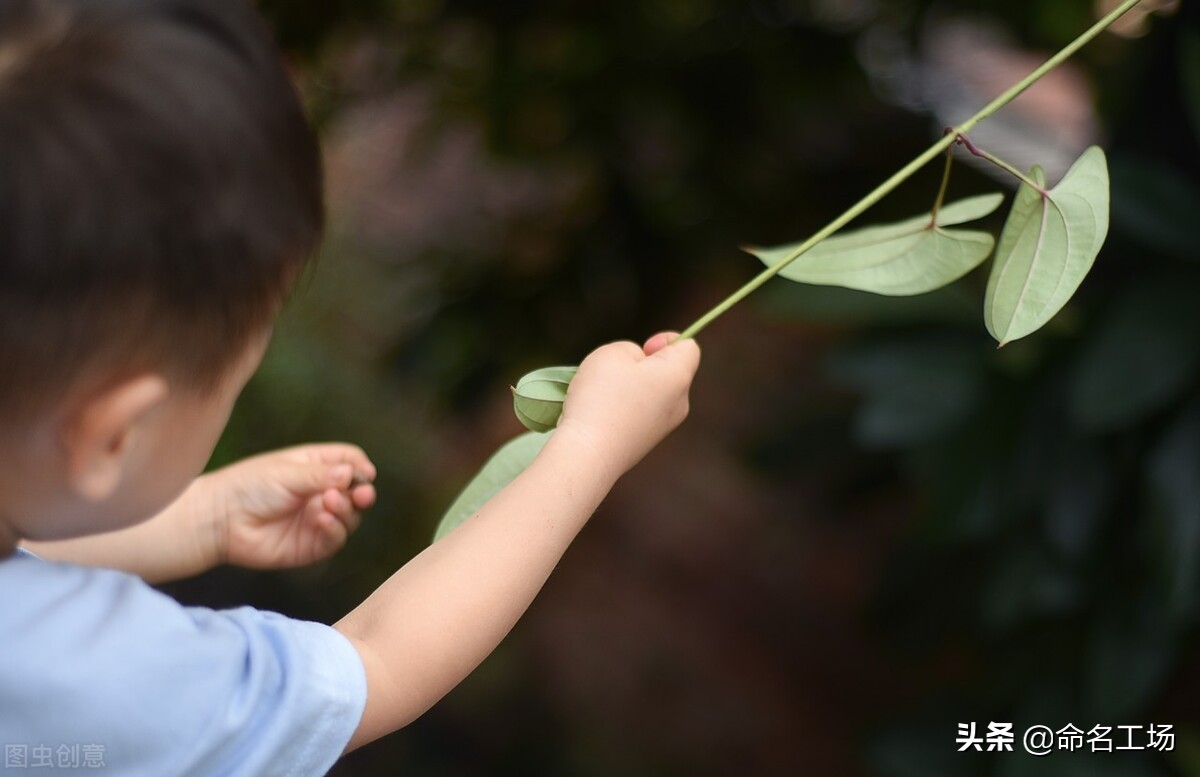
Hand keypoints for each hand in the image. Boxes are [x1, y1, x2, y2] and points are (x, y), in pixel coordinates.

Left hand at [199, 444, 376, 569]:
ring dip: (347, 509)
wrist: (220, 520)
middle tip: (361, 494)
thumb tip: (353, 473)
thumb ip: (322, 475)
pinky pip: (336, 539)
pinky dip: (335, 529)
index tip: (363, 474)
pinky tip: (322, 520)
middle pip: (357, 491)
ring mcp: (317, 519)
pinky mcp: (312, 545)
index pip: (350, 462)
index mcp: (315, 467)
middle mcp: (320, 493)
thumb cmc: (248, 487)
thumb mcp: (286, 472)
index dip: (360, 467)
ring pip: (351, 516)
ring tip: (328, 503)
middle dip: (363, 492)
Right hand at [556, 331, 699, 482]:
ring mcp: (664, 427)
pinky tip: (602, 414)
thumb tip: (638, 370)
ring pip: (653, 394)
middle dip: (645, 366)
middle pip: (670, 372)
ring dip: (631, 388)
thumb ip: (632, 351)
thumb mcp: (612, 353)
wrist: (589, 454)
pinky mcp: (646, 444)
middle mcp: (680, 403)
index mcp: (678, 377)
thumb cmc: (601, 397)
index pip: (689, 347)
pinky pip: (640, 415)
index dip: (666, 340)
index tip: (642, 349)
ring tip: (603, 395)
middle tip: (616, 372)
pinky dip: (624, 409)